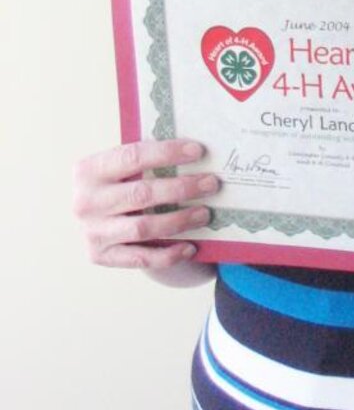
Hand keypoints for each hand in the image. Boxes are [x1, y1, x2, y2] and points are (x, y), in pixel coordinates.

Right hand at [73, 139, 219, 270]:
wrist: (98, 219)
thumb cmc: (122, 184)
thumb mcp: (124, 168)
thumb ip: (149, 159)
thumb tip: (195, 151)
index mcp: (89, 170)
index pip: (133, 157)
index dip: (167, 153)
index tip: (198, 151)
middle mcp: (85, 202)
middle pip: (141, 193)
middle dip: (181, 188)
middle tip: (211, 184)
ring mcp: (91, 231)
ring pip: (143, 227)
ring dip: (179, 220)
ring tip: (205, 213)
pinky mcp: (100, 256)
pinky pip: (140, 258)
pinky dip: (168, 254)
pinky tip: (190, 247)